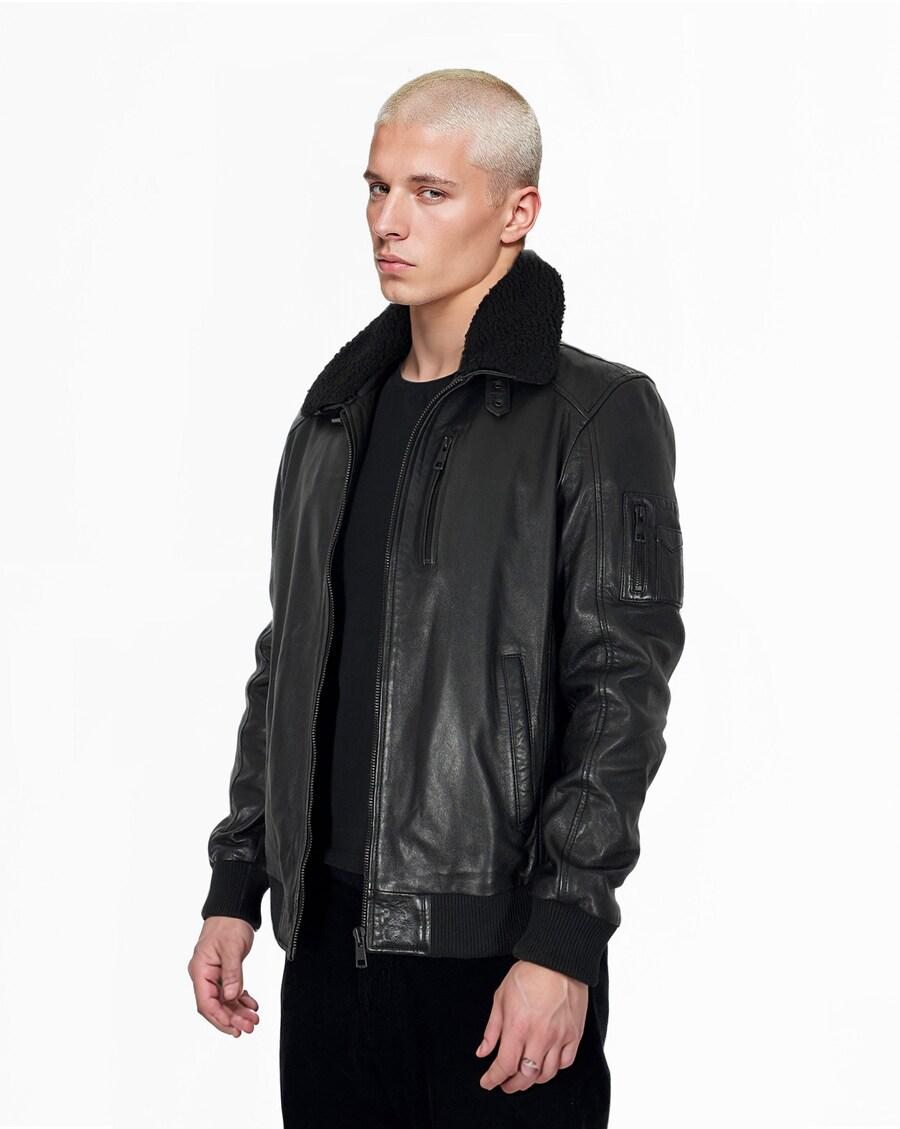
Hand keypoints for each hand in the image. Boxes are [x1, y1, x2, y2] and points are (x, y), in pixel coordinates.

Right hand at [188, 917, 259, 1036]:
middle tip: (249, 1027)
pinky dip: (240, 999)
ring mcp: (213, 974)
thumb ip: (232, 973)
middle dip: (231, 1018)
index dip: (220, 1018)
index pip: (206, 1003)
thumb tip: (232, 997)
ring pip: (224, 1000)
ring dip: (238, 1011)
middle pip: (215, 1005)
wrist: (233, 909)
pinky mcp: (223, 971)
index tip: (236, 1028)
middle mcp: (204, 975)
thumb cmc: (229, 923)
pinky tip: (251, 1005)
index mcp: (200, 970)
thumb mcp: (232, 948)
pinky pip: (230, 991)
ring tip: (254, 1020)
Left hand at [475, 960, 587, 1091]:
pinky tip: (545, 1065)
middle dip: (511, 1085)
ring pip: (546, 1074)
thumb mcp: (501, 997)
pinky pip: (566, 1063)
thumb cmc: (527, 974)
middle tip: (504, 1084)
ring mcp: (559, 1037)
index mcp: (518, 1027)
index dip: (493, 1079)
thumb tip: (482, 1052)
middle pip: (525, 1076)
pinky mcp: (574, 1034)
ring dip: (532, 1081)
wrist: (558, 960)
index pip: (504, 1066)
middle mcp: (539, 1036)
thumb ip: (492, 1029)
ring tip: (524, 1077)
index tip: (487, 1083)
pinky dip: (554, 1069)